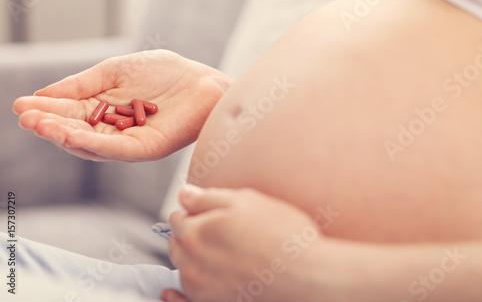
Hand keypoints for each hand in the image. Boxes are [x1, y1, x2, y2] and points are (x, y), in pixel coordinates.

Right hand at [13, 50, 232, 161]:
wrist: (201, 81)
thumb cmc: (163, 73)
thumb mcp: (114, 71)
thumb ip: (82, 84)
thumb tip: (43, 94)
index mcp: (104, 109)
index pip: (70, 112)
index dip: (47, 109)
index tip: (21, 105)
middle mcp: (113, 129)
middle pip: (75, 130)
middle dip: (50, 125)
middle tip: (25, 118)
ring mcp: (128, 141)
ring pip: (91, 143)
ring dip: (64, 135)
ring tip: (40, 125)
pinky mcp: (145, 149)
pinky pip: (115, 149)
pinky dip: (92, 143)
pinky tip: (71, 135)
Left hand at [166, 185, 320, 301]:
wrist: (309, 277)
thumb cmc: (282, 236)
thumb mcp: (246, 202)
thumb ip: (208, 198)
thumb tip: (183, 194)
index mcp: (195, 233)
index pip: (177, 217)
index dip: (191, 211)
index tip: (204, 211)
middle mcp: (191, 264)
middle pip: (176, 243)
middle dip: (188, 234)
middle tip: (211, 231)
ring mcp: (200, 291)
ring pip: (182, 269)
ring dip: (189, 259)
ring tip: (215, 254)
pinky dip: (174, 297)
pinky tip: (169, 293)